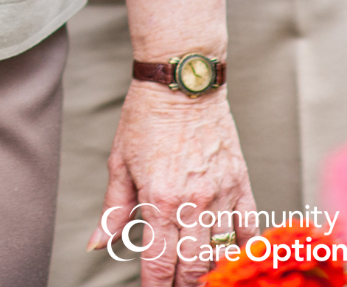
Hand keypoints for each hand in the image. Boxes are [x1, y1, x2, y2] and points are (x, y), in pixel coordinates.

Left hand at [89, 82, 254, 286]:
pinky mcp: (240, 182)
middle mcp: (192, 203)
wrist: (182, 79)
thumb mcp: (120, 161)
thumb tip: (98, 243)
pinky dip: (242, 249)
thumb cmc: (146, 116)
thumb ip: (114, 208)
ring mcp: (220, 194)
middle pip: (192, 268)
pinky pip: (248, 228)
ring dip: (210, 273)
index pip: (159, 265)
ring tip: (201, 280)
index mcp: (158, 199)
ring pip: (220, 254)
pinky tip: (234, 259)